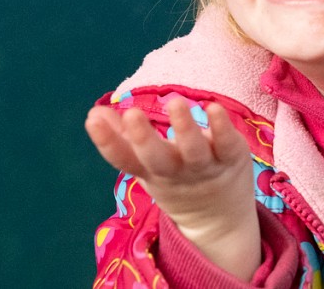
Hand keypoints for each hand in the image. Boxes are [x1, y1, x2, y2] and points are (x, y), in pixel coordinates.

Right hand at [85, 97, 260, 279]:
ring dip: (184, 128)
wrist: (218, 219)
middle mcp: (174, 170)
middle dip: (143, 137)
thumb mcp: (145, 164)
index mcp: (149, 170)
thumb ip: (121, 137)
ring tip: (175, 103)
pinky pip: (227, 144)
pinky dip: (221, 127)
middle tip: (131, 114)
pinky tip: (213, 107)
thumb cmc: (174, 179)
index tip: (92, 119)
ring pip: (193, 150)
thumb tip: (93, 112)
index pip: (124, 159)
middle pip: (156, 158)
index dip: (107, 141)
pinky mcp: (231, 158)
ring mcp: (203, 167)